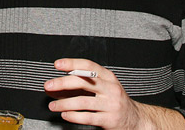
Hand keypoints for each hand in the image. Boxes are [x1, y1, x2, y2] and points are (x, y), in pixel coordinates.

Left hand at [45, 58, 183, 129]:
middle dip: (62, 83)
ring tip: (53, 106)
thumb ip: (83, 83)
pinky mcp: (109, 119)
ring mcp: (110, 104)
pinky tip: (65, 114)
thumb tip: (57, 84)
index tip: (57, 64)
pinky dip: (73, 116)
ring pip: (82, 101)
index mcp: (108, 77)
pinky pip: (88, 117)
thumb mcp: (103, 87)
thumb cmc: (114, 100)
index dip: (71, 63)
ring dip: (64, 103)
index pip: (88, 65)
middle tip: (49, 85)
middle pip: (83, 81)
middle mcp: (110, 88)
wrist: (135, 119)